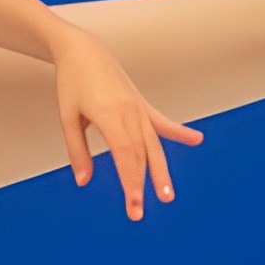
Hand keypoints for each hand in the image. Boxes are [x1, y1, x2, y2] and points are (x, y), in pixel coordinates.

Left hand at [48, 23, 203, 219]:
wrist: (83, 51)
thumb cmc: (72, 83)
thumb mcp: (68, 117)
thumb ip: (77, 150)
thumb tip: (82, 181)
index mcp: (109, 116)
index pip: (125, 156)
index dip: (131, 183)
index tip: (134, 205)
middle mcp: (129, 112)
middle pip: (141, 155)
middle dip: (141, 186)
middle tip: (139, 213)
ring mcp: (138, 108)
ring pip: (154, 144)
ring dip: (160, 171)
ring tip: (168, 195)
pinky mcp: (142, 104)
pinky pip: (162, 121)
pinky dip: (179, 132)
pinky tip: (197, 140)